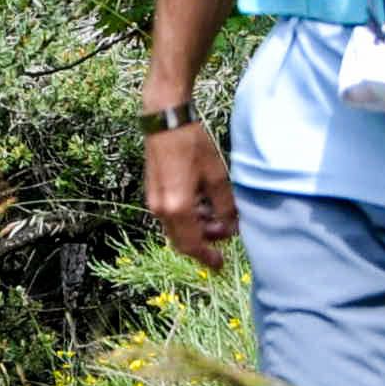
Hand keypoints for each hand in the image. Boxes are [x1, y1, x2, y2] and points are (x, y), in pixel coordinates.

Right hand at [145, 121, 238, 270]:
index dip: (207, 258)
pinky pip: (170, 216)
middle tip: (224, 233)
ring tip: (216, 215)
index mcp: (178, 208)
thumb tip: (231, 227)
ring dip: (196, 230)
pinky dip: (187, 219)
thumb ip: (225, 206)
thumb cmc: (193, 144)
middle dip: (203, 243)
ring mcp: (154, 201)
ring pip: (176, 229)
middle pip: (182, 241)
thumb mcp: (217, 176)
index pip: (192, 245)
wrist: (165, 120)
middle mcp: (162, 209)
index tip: (220, 265)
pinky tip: (201, 205)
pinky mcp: (153, 192)